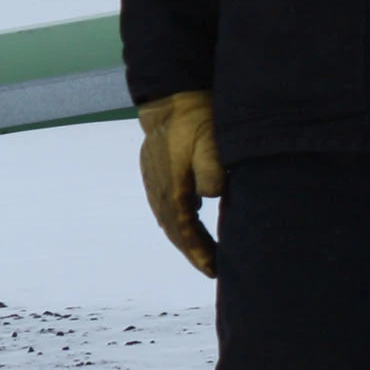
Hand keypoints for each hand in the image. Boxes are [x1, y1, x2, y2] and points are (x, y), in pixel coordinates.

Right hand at [137, 91, 224, 275]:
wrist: (170, 99)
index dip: (199, 253)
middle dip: (193, 253)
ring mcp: (154, 183)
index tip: (214, 270)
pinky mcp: (155, 175)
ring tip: (203, 254)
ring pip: (168, 222)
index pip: (185, 231)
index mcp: (172, 188)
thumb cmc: (194, 120)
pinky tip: (190, 225)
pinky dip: (178, 224)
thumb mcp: (210, 141)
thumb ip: (211, 169)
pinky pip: (165, 209)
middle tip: (213, 269)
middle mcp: (159, 191)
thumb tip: (211, 195)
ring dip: (184, 240)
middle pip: (174, 232)